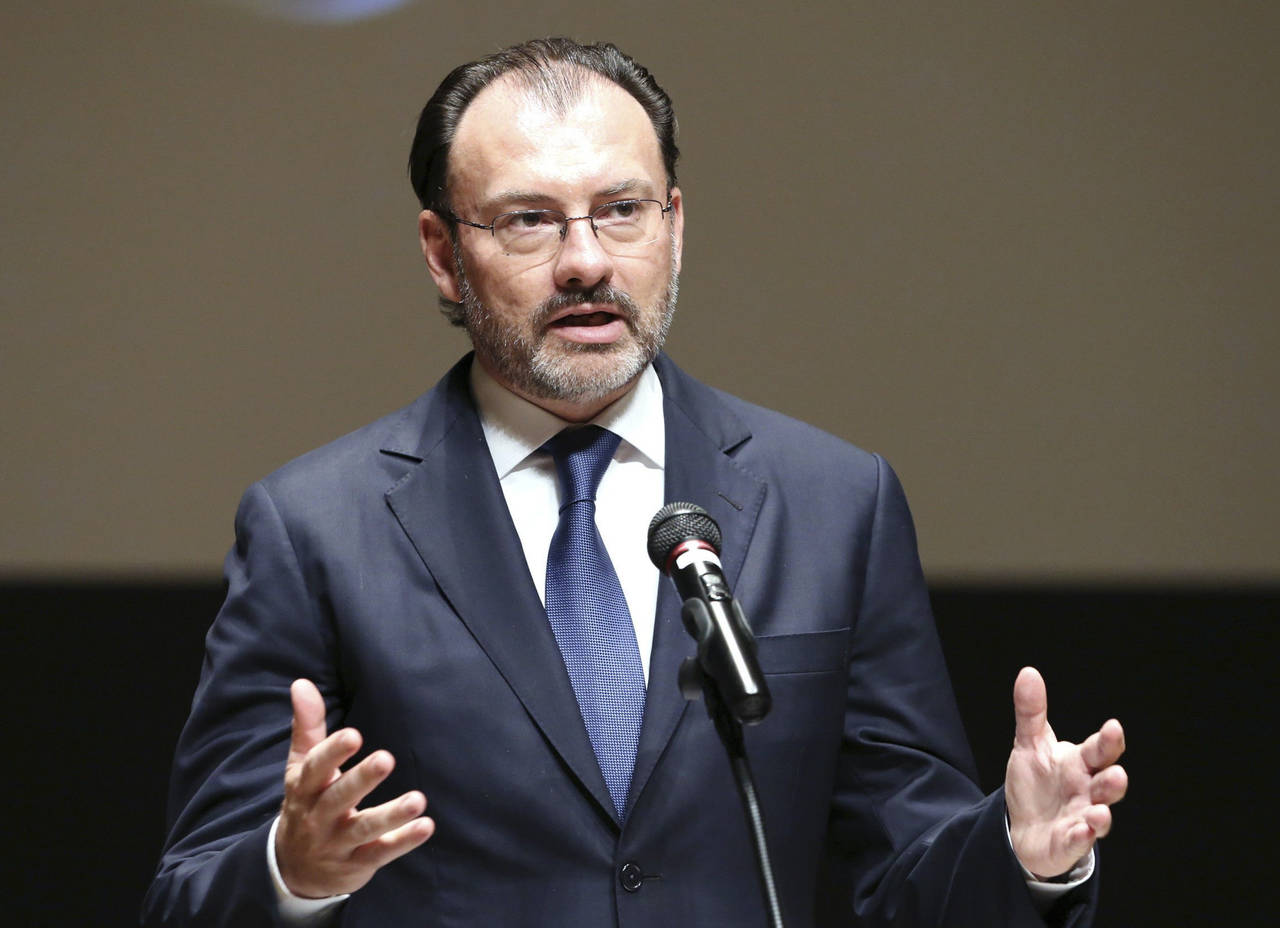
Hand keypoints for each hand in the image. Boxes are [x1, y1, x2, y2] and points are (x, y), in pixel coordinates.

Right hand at [275, 679, 434, 898]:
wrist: (293, 869)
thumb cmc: (306, 803)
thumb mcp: (300, 767)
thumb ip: (307, 726)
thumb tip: (302, 683)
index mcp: (304, 788)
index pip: (315, 768)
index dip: (332, 752)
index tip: (353, 735)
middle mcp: (318, 817)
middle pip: (339, 798)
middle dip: (362, 780)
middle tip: (386, 759)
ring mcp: (338, 842)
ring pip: (364, 829)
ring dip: (391, 815)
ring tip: (418, 800)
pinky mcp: (358, 863)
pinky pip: (381, 852)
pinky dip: (403, 841)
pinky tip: (426, 826)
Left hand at [1005, 666, 1126, 879]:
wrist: (1023, 825)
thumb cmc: (1037, 782)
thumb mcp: (1030, 743)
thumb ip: (1031, 712)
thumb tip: (1028, 672)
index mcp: (1080, 763)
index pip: (1099, 750)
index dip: (1108, 741)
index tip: (1113, 727)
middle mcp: (1087, 791)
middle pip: (1106, 784)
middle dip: (1113, 780)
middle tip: (1116, 773)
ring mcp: (1081, 818)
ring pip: (1099, 817)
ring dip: (1102, 814)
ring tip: (1101, 810)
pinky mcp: (1069, 842)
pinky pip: (1078, 841)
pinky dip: (1081, 837)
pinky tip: (1081, 831)